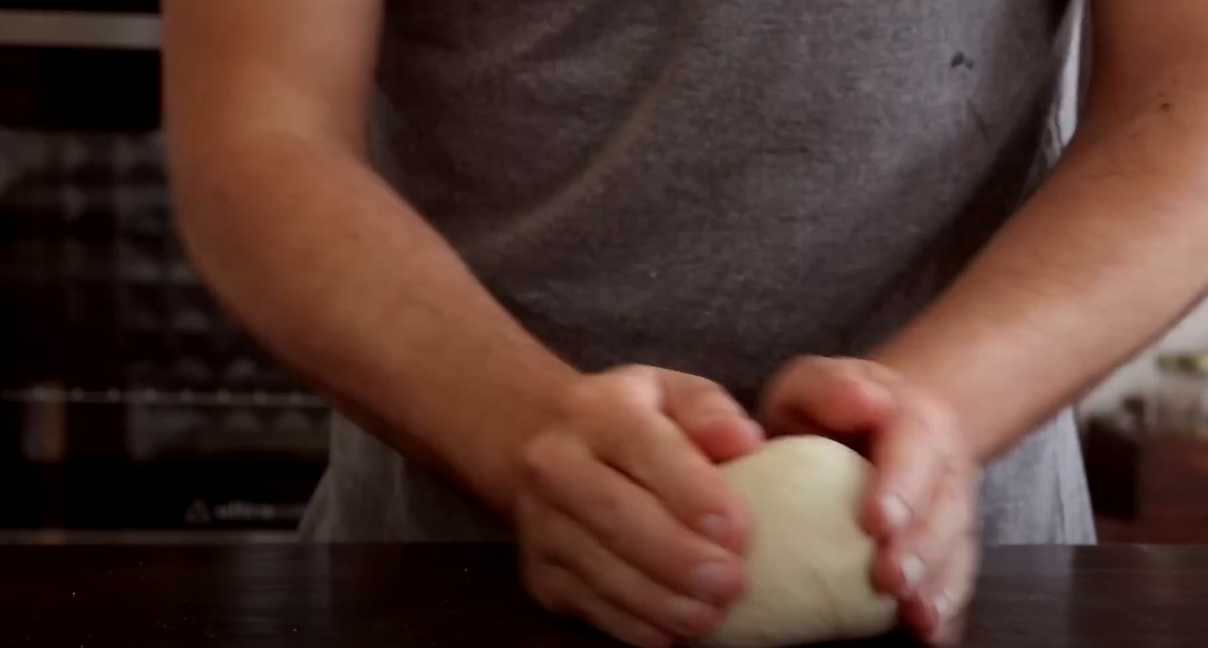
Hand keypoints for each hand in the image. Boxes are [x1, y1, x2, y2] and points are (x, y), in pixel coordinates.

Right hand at [516, 365, 764, 646]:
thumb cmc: (627, 418)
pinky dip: (631, 625)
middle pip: (615, 515)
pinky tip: (672, 633)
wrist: (531, 440)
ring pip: (598, 568)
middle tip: (731, 583)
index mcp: (597, 411)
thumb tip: (747, 442)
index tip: (738, 531)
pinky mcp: (538, 572)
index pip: (644, 447)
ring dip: (658, 600)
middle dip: (677, 556)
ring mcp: (540, 522)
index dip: (691, 492)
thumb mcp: (669, 393)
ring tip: (710, 615)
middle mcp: (556, 463)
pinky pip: (586, 604)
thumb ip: (709, 411)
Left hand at [759, 356, 980, 644]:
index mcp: (913, 416)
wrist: (871, 420)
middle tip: (890, 579)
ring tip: (914, 615)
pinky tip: (932, 634)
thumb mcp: (813, 384)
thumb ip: (830, 387)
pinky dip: (948, 608)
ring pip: (957, 545)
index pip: (914, 446)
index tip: (876, 522)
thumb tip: (867, 401)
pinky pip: (957, 577)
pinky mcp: (949, 544)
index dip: (900, 485)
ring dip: (938, 583)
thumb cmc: (827, 409)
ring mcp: (952, 505)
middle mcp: (944, 463)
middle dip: (921, 545)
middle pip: (945, 504)